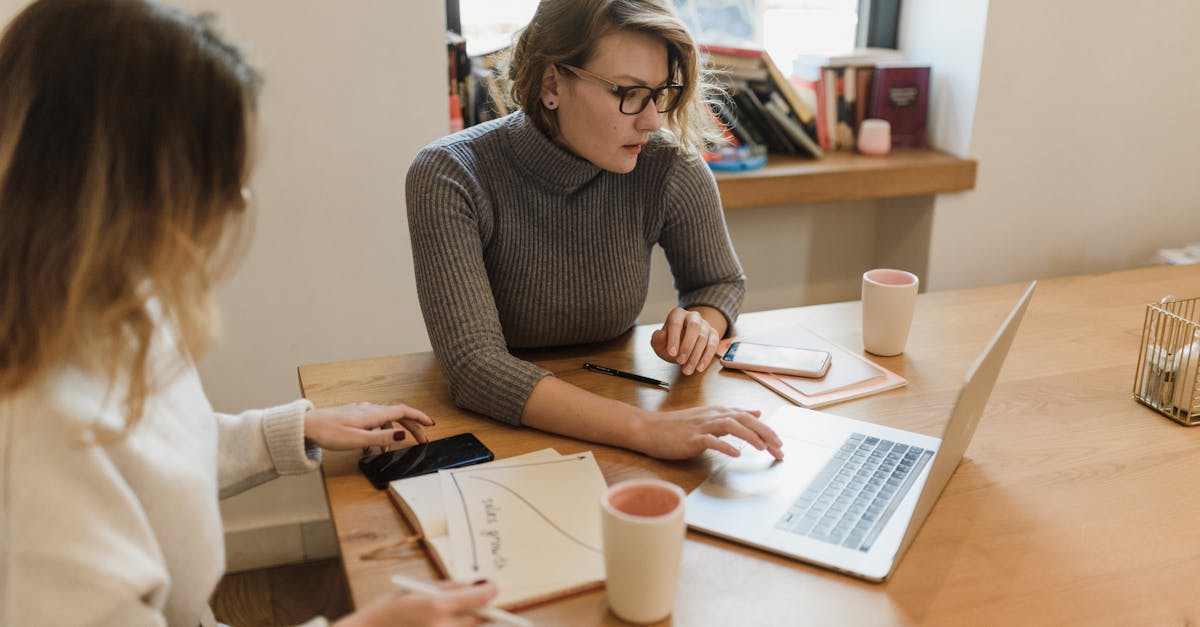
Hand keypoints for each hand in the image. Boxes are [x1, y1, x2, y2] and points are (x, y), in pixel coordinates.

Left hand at [304, 402, 434, 449]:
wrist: (308, 426)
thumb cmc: (330, 432)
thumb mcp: (358, 439)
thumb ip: (382, 436)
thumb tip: (402, 434)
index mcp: (373, 413)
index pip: (404, 411)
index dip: (419, 417)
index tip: (431, 424)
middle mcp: (370, 409)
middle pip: (398, 414)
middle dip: (412, 426)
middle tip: (422, 439)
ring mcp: (362, 412)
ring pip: (386, 419)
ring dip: (395, 431)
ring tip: (395, 446)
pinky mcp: (355, 416)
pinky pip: (374, 422)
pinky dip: (381, 432)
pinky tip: (374, 444)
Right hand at [333, 580, 497, 626]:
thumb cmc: (386, 611)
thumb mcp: (416, 590)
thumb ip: (448, 588)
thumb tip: (475, 585)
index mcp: (437, 606)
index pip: (480, 598)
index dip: (490, 590)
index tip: (493, 587)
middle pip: (481, 619)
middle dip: (484, 610)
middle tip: (484, 604)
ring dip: (472, 623)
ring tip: (471, 616)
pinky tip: (450, 623)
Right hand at [631, 406, 783, 460]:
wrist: (649, 429)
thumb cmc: (677, 427)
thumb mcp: (708, 417)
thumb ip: (732, 416)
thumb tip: (755, 413)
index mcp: (718, 412)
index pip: (748, 417)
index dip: (766, 430)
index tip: (780, 443)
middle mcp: (712, 415)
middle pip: (744, 420)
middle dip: (765, 433)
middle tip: (780, 448)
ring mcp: (701, 426)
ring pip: (731, 426)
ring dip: (750, 437)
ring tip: (764, 448)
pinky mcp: (691, 438)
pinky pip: (711, 440)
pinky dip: (725, 446)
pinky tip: (736, 454)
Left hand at [650, 307, 720, 374]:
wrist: (682, 345)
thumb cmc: (669, 342)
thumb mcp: (659, 342)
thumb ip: (658, 339)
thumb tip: (662, 335)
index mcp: (677, 314)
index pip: (676, 323)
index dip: (674, 338)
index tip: (671, 353)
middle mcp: (693, 316)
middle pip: (694, 326)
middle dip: (687, 345)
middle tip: (680, 361)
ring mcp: (705, 325)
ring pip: (703, 338)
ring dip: (695, 356)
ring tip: (687, 370)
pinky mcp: (714, 334)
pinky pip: (713, 345)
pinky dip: (706, 357)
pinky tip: (699, 367)